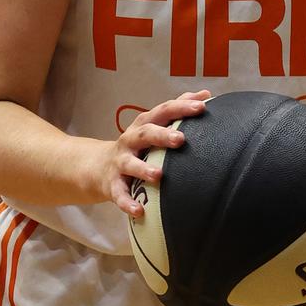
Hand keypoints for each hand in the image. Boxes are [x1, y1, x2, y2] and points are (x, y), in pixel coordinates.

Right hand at [101, 91, 209, 217]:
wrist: (99, 167)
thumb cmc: (138, 144)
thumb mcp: (153, 124)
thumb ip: (177, 109)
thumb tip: (206, 94)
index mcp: (144, 124)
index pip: (163, 111)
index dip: (181, 108)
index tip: (201, 107)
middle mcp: (131, 140)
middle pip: (145, 134)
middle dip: (162, 135)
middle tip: (181, 139)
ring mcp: (120, 162)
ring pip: (130, 164)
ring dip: (144, 169)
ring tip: (159, 175)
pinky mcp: (113, 185)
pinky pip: (120, 194)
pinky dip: (128, 203)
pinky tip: (139, 211)